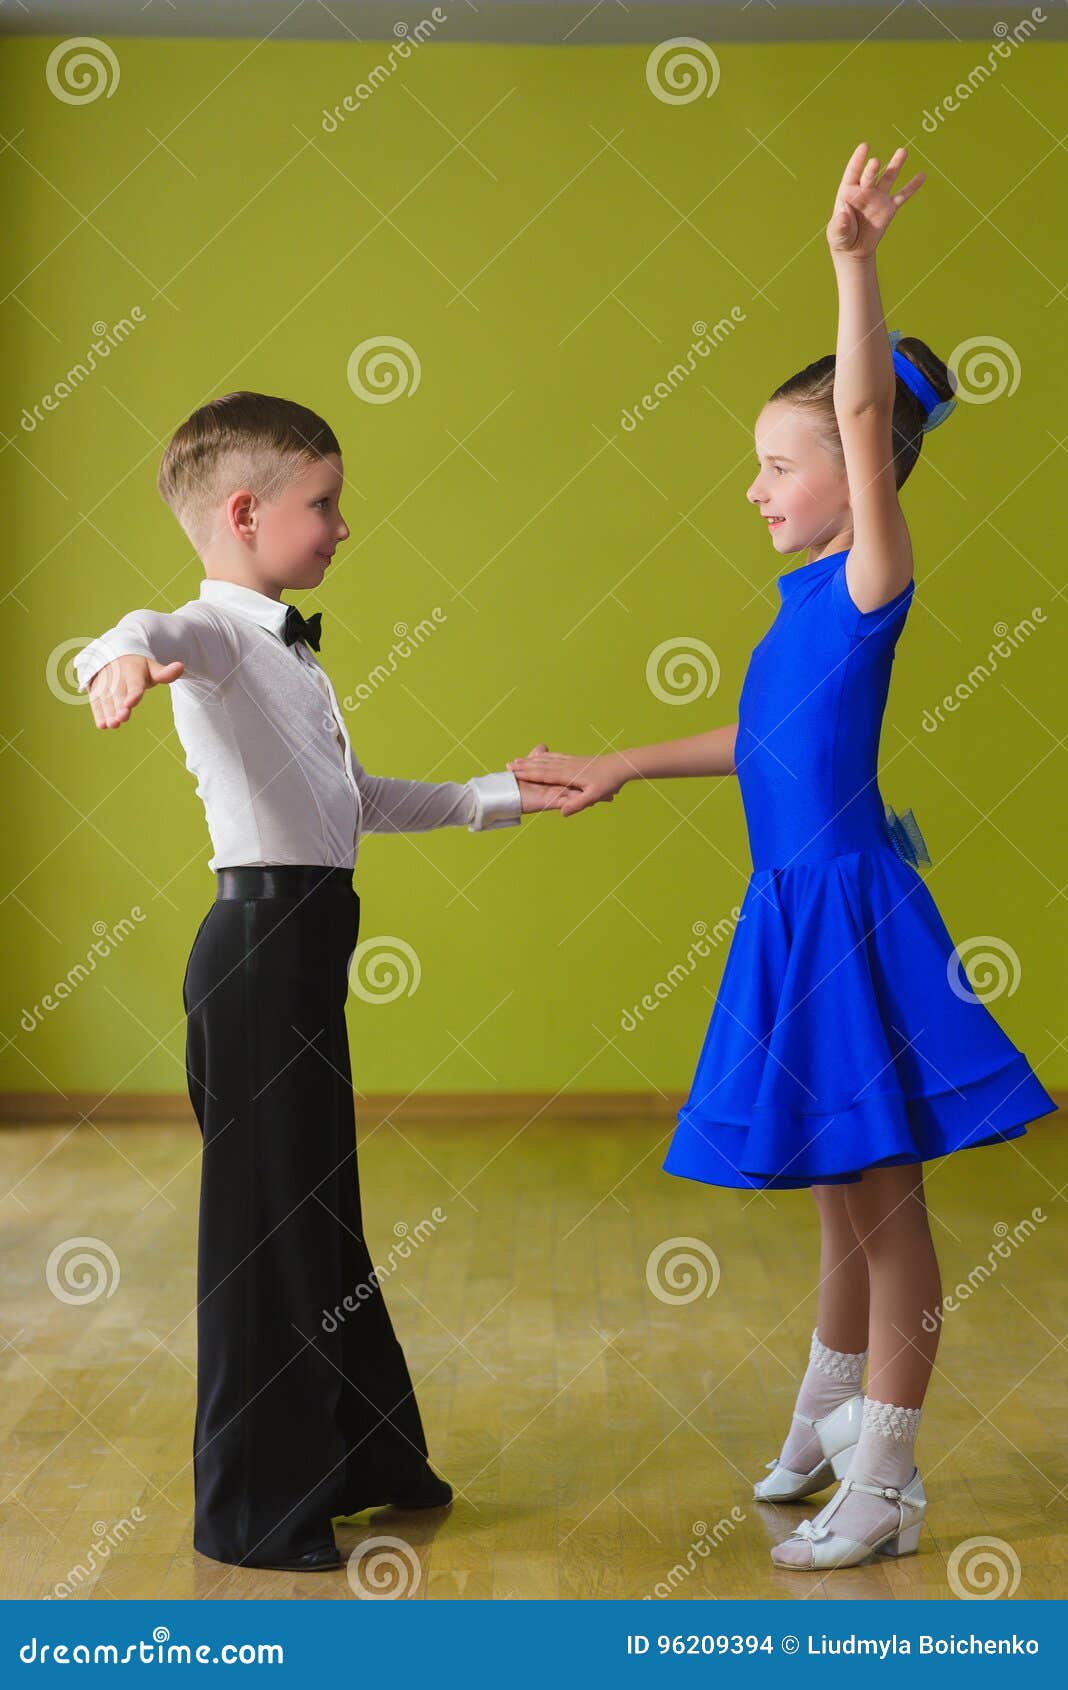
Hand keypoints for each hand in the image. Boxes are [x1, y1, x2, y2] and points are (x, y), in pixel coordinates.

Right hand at [87, 654, 184, 727]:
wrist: (113, 659)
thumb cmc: (138, 669)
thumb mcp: (151, 668)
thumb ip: (165, 673)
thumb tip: (180, 667)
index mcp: (133, 671)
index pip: (135, 684)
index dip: (133, 694)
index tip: (130, 703)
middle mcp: (117, 677)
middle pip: (119, 694)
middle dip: (120, 706)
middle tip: (122, 718)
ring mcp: (105, 684)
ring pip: (107, 700)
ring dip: (109, 712)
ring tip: (113, 724)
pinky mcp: (96, 691)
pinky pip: (97, 703)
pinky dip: (99, 714)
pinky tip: (102, 725)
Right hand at [506, 749, 626, 816]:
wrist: (620, 765)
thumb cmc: (608, 782)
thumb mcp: (594, 796)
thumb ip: (577, 804)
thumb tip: (563, 812)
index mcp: (568, 775)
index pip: (543, 774)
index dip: (527, 773)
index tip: (513, 772)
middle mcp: (567, 766)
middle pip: (541, 766)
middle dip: (524, 765)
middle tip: (508, 765)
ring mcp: (570, 761)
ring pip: (546, 760)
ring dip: (531, 760)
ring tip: (518, 760)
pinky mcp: (575, 760)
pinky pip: (555, 758)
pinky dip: (544, 757)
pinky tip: (541, 756)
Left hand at [827, 143, 924, 260]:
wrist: (854, 249)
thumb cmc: (841, 238)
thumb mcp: (836, 234)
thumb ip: (839, 224)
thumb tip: (843, 213)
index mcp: (848, 192)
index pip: (853, 173)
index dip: (857, 160)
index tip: (864, 146)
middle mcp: (864, 191)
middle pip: (870, 175)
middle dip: (872, 170)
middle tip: (875, 162)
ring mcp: (878, 197)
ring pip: (888, 178)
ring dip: (895, 165)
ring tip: (902, 151)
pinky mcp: (889, 208)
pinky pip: (902, 195)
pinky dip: (912, 186)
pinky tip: (921, 175)